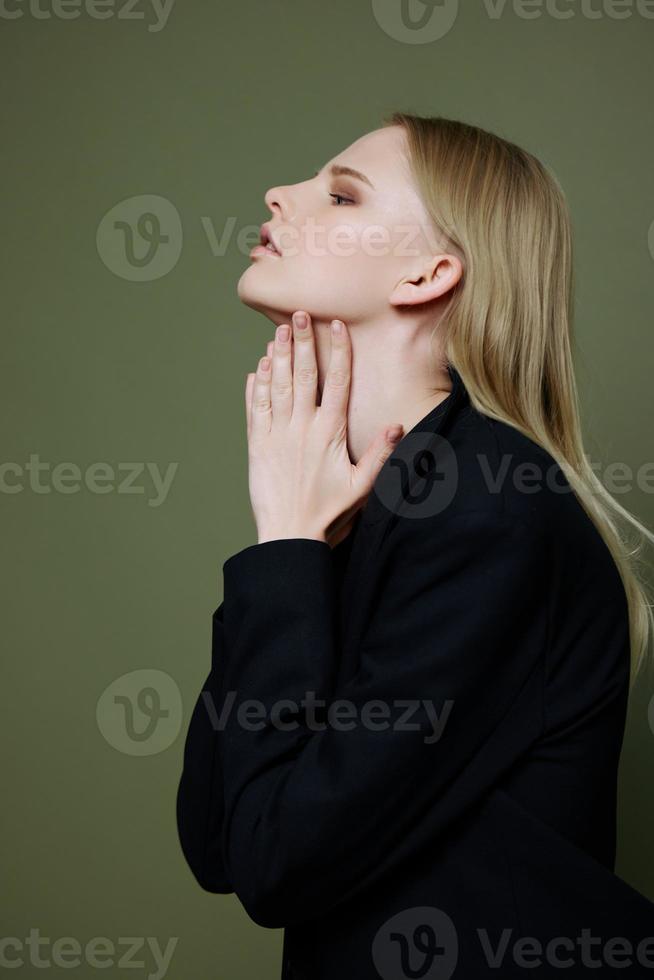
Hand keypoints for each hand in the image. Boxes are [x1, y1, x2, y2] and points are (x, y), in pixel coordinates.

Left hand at [244, 311, 403, 544]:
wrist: (289, 535)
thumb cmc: (328, 514)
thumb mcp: (362, 486)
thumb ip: (380, 453)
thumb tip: (399, 425)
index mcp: (329, 432)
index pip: (336, 383)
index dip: (337, 352)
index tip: (336, 327)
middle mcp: (301, 427)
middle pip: (303, 375)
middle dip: (301, 342)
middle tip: (298, 314)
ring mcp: (276, 434)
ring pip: (277, 386)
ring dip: (278, 357)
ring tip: (278, 333)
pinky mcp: (258, 446)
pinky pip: (255, 408)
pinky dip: (256, 386)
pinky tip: (257, 368)